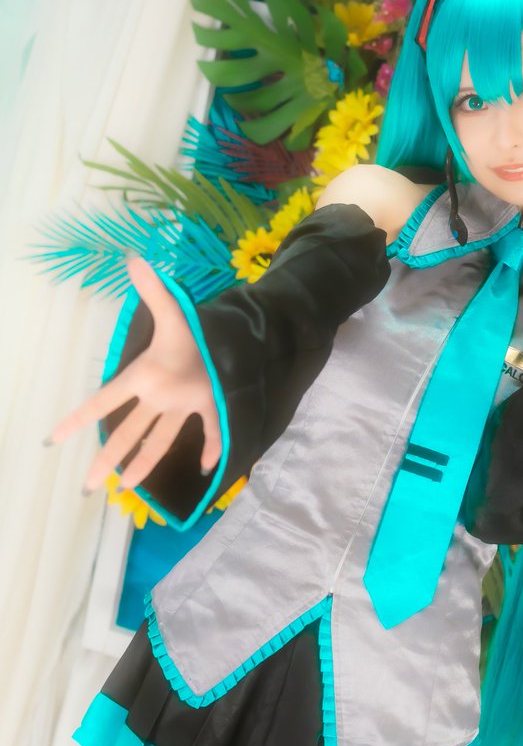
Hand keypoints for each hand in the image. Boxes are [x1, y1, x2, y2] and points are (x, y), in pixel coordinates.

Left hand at [47, 255, 220, 492]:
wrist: (246, 341)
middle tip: (88, 486)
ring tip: (127, 487)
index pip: (102, 401)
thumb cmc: (202, 328)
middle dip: (107, 461)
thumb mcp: (174, 311)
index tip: (53, 441)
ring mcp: (187, 408)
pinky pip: (210, 434)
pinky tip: (206, 468)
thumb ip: (152, 289)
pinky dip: (210, 450)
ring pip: (160, 442)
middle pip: (128, 434)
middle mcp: (162, 398)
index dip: (76, 421)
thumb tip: (132, 258)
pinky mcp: (212, 408)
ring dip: (144, 465)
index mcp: (146, 378)